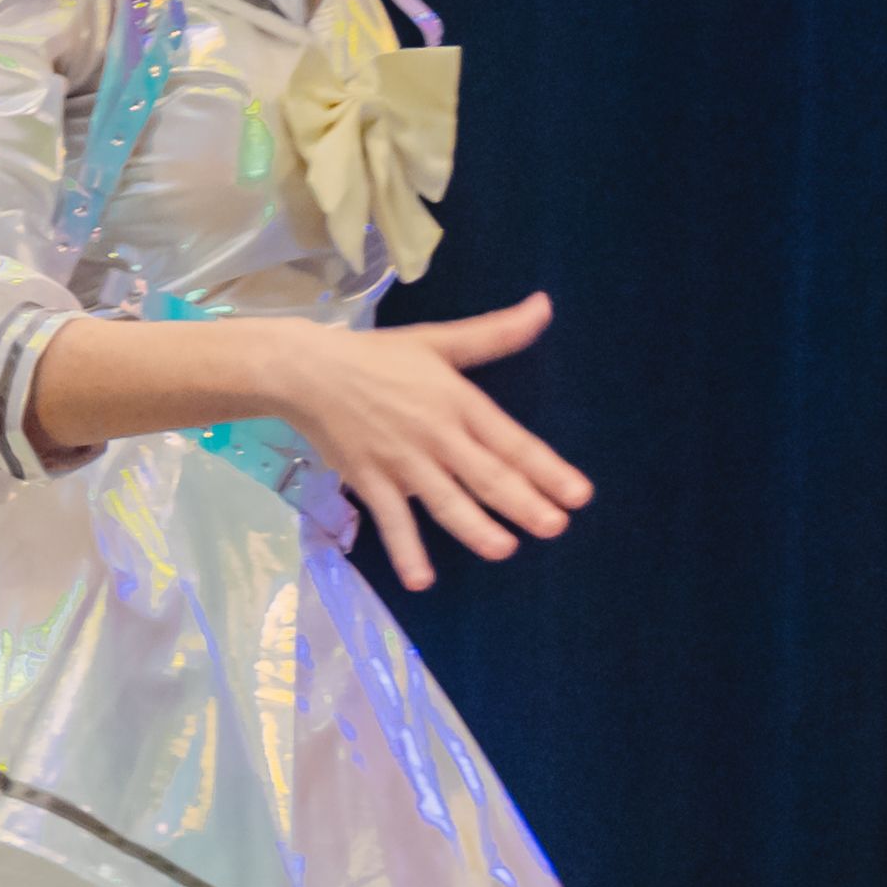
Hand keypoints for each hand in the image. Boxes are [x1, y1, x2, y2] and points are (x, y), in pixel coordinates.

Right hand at [260, 293, 592, 593]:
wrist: (308, 370)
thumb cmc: (378, 357)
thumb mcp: (439, 340)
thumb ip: (495, 333)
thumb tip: (545, 306)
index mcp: (457, 401)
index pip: (511, 441)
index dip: (547, 469)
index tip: (578, 494)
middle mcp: (436, 434)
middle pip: (486, 475)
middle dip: (523, 503)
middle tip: (555, 527)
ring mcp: (402, 462)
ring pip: (446, 501)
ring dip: (475, 528)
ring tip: (504, 549)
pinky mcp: (370, 481)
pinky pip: (392, 521)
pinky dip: (406, 550)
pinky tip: (422, 580)